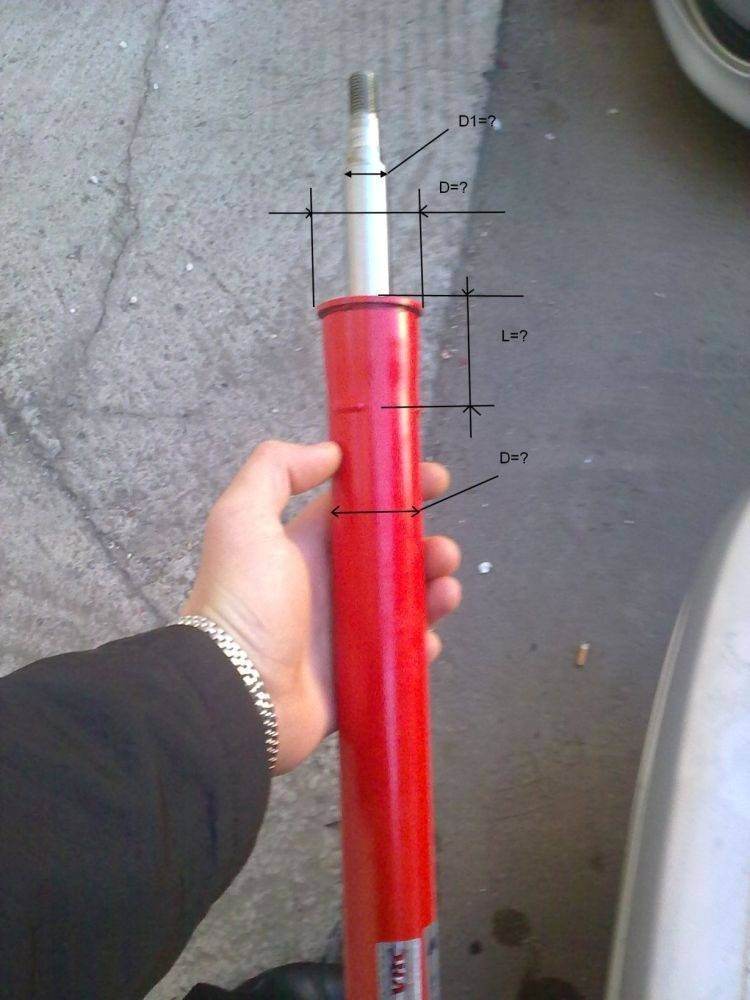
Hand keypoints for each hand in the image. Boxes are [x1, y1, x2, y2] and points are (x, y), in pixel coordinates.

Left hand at [181, 440, 461, 773]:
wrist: (237, 695)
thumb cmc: (244, 603)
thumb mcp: (242, 521)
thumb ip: (275, 471)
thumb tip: (329, 451)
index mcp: (306, 546)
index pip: (361, 509)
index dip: (397, 490)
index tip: (432, 479)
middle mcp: (329, 584)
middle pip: (392, 555)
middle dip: (425, 544)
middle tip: (443, 549)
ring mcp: (346, 631)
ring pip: (406, 602)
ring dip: (434, 589)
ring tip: (446, 588)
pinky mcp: (360, 673)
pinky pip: (402, 653)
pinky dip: (422, 644)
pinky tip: (428, 638)